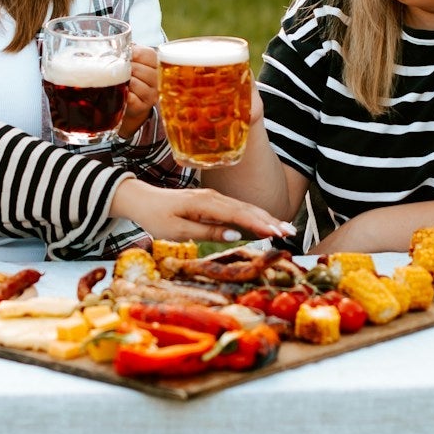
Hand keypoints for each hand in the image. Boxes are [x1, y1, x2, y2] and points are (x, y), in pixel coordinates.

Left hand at [109, 179, 294, 244]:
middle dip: (270, 220)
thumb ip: (207, 231)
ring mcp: (214, 198)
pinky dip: (254, 216)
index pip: (238, 214)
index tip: (277, 234)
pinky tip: (266, 224)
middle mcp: (214, 198)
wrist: (142, 200)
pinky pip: (238, 209)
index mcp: (205, 203)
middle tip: (291, 233)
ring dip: (266, 218)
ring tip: (286, 229)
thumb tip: (235, 235)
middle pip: (247, 209)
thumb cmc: (156, 217)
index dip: (259, 224)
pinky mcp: (213, 202)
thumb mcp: (177, 230)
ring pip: (245, 208)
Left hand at [118, 45, 158, 138]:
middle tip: (117, 70)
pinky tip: (120, 93)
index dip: (133, 54)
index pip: (148, 54)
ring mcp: (151, 94)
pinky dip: (123, 95)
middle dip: (124, 68)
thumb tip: (118, 41)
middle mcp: (157, 79)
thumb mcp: (132, 61)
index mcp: (155, 63)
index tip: (124, 56)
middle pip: (139, 69)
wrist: (132, 102)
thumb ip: (128, 51)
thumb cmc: (130, 77)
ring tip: (119, 82)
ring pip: (134, 83)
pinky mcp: (143, 107)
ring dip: (123, 82)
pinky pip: (131, 98)